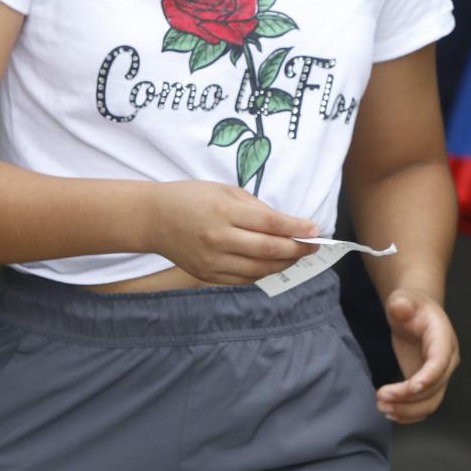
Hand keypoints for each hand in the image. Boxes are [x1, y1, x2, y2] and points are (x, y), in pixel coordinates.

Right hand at [150, 180, 319, 285]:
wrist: (154, 219)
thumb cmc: (192, 198)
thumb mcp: (225, 191)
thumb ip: (256, 208)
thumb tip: (287, 225)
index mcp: (224, 212)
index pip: (270, 223)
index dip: (297, 228)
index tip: (316, 230)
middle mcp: (219, 239)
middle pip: (269, 250)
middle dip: (297, 249)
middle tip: (314, 246)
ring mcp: (212, 261)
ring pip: (260, 269)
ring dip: (284, 263)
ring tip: (297, 255)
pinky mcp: (207, 276)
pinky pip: (245, 279)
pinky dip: (264, 272)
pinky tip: (273, 264)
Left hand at [376, 288, 459, 423]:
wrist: (415, 313)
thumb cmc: (410, 305)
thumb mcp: (403, 299)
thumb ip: (402, 303)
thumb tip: (400, 306)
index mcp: (443, 338)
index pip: (440, 362)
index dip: (429, 376)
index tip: (412, 387)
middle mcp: (447, 360)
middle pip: (435, 387)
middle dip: (408, 397)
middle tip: (380, 398)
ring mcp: (440, 374)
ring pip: (431, 402)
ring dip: (408, 410)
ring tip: (382, 407)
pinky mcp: (429, 384)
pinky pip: (424, 406)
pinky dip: (410, 414)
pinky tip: (391, 412)